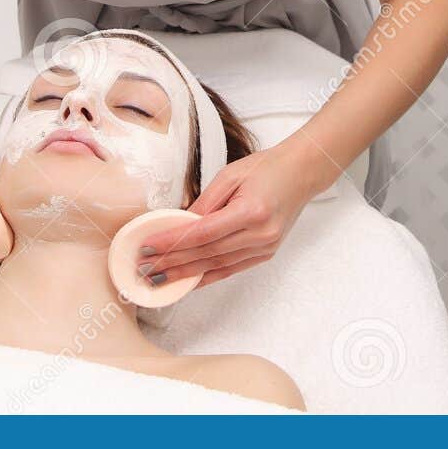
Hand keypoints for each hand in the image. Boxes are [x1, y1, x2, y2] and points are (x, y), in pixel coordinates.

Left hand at [136, 140, 327, 287]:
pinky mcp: (266, 253)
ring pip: (217, 265)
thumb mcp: (230, 176)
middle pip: (207, 253)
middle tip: (145, 269)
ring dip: (186, 274)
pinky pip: (231, 269)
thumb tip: (178, 222)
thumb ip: (204, 202)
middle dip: (173, 262)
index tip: (149, 247)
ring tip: (159, 278)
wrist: (302, 173)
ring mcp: (265, 247)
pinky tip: (188, 281)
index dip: (173, 242)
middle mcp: (260, 235)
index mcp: (251, 211)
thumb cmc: (267, 168)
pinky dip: (207, 276)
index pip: (203, 233)